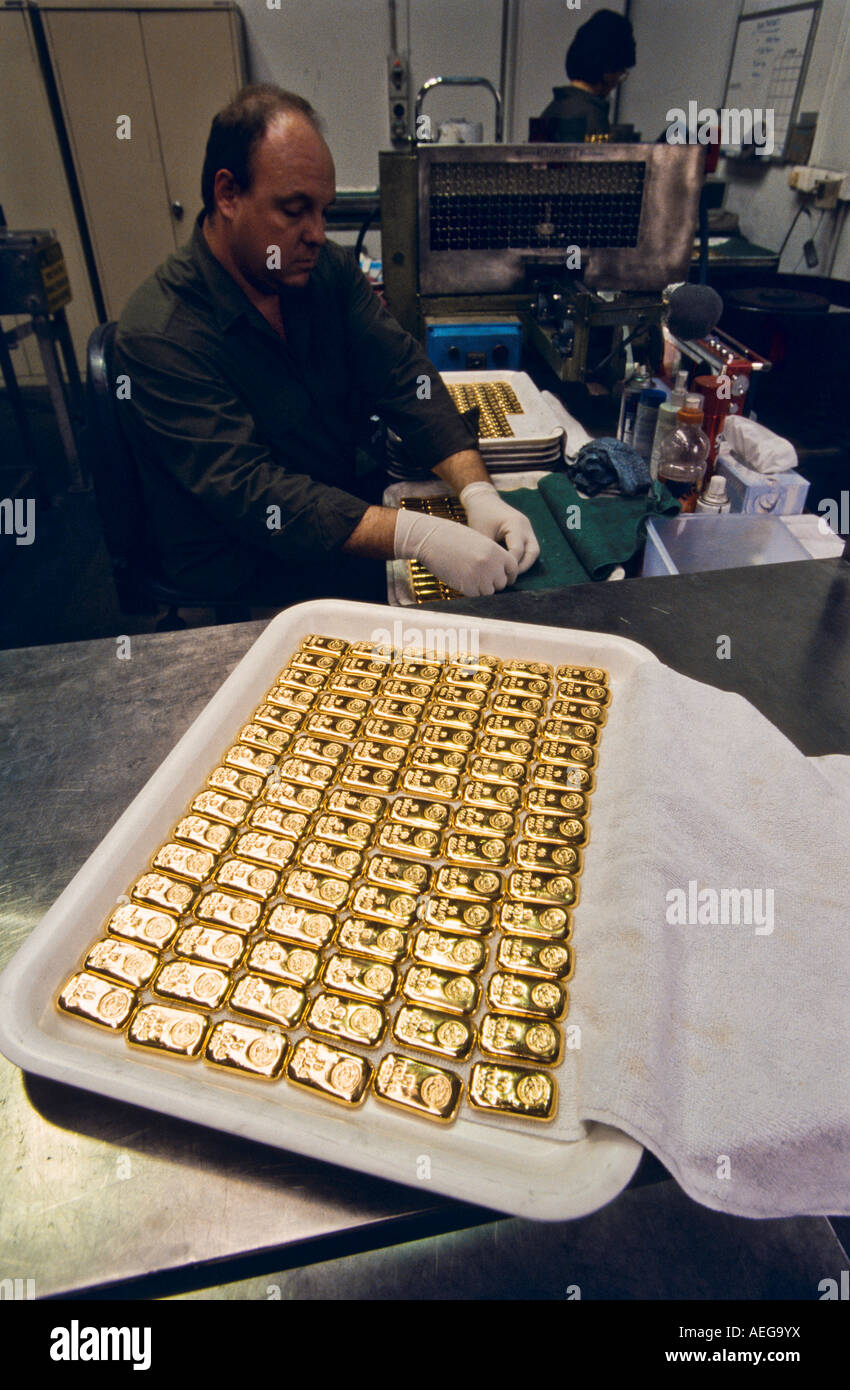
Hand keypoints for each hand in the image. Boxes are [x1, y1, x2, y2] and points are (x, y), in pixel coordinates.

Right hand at [394, 509, 517, 596]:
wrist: (431, 538)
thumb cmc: (452, 538)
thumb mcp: (479, 542)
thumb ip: (492, 557)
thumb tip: (500, 574)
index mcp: (496, 551)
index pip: (513, 569)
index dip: (508, 574)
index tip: (501, 576)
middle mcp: (491, 565)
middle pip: (502, 583)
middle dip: (493, 582)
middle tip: (479, 577)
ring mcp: (480, 576)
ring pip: (489, 592)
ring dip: (481, 589)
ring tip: (469, 578)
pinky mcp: (467, 586)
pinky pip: (475, 595)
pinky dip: (470, 592)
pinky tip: (461, 581)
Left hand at [459, 482, 539, 573]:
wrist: (482, 500)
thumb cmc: (480, 516)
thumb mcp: (483, 535)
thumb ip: (491, 553)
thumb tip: (492, 573)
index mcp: (516, 524)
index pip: (518, 551)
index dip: (510, 565)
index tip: (498, 574)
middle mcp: (525, 526)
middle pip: (533, 552)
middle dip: (523, 567)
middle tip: (509, 578)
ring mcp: (527, 528)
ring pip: (534, 551)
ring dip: (524, 564)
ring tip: (510, 573)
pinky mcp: (524, 532)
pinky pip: (528, 548)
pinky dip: (522, 558)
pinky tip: (510, 565)